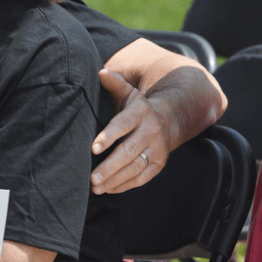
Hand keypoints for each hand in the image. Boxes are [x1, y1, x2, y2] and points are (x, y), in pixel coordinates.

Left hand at [90, 69, 170, 193]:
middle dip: (110, 166)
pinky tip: (108, 189)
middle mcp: (151, 131)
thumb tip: (101, 72)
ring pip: (136, 167)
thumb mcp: (128, 92)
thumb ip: (114, 83)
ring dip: (115, 179)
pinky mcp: (159, 164)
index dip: (109, 136)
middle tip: (91, 178)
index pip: (124, 125)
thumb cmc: (137, 107)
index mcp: (141, 112)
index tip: (93, 148)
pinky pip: (143, 178)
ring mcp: (157, 149)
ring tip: (95, 187)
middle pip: (129, 151)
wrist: (169, 119)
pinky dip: (125, 185)